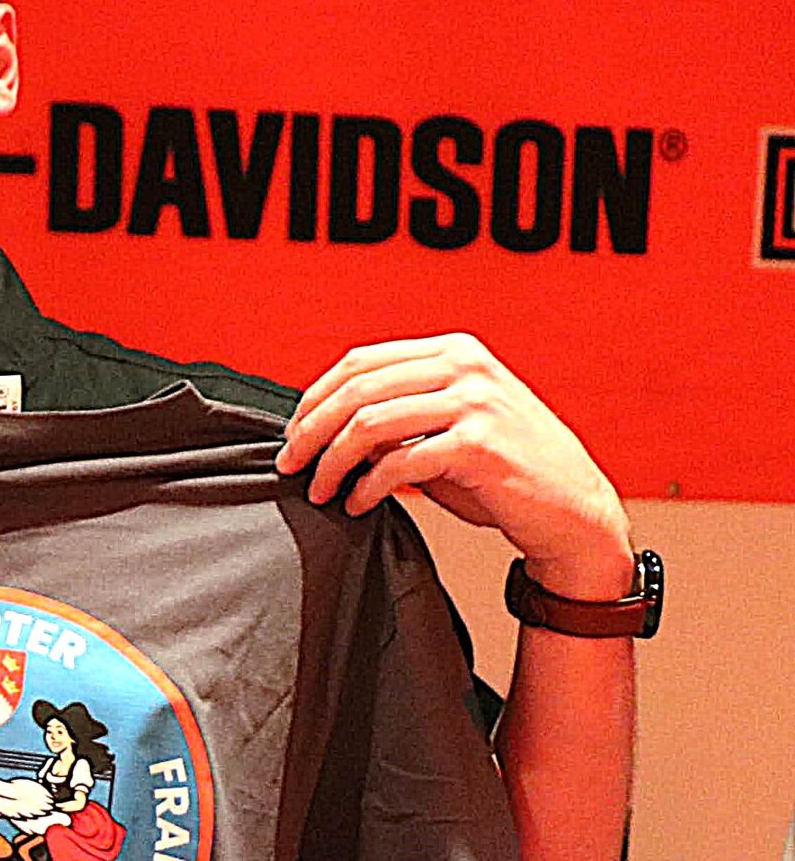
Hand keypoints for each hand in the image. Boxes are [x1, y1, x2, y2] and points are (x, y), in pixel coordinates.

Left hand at [277, 335, 634, 594]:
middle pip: (357, 389)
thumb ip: (395, 417)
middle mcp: (465, 366)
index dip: (314, 397)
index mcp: (454, 351)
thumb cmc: (501, 472)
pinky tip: (358, 504)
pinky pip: (398, 464)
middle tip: (289, 465)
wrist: (570, 509)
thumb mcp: (446, 428)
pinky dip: (367, 488)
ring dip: (332, 463)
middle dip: (310, 431)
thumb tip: (323, 428)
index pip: (361, 361)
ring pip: (369, 425)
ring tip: (320, 491)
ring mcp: (475, 402)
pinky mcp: (479, 444)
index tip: (292, 432)